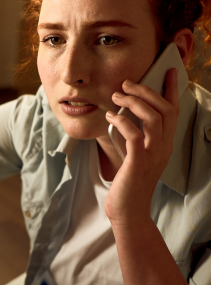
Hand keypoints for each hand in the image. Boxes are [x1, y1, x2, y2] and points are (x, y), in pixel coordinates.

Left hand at [104, 68, 179, 225]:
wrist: (128, 212)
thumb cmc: (128, 186)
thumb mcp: (135, 158)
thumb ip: (135, 140)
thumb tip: (121, 118)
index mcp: (164, 145)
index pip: (174, 112)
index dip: (172, 90)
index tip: (170, 72)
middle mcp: (163, 148)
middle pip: (164, 109)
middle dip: (146, 91)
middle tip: (127, 83)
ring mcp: (152, 155)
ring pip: (152, 117)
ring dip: (133, 102)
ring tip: (117, 96)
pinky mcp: (138, 162)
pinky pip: (134, 134)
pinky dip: (122, 121)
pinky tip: (110, 117)